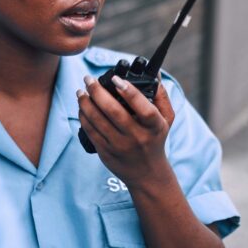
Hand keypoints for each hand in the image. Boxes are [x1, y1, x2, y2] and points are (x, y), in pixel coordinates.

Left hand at [77, 74, 175, 188]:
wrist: (147, 173)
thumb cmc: (155, 139)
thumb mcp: (166, 119)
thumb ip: (161, 96)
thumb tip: (156, 74)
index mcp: (154, 126)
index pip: (143, 108)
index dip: (128, 91)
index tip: (115, 79)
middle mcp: (137, 136)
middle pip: (113, 111)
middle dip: (97, 91)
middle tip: (88, 79)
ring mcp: (120, 145)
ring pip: (97, 120)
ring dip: (85, 103)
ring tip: (81, 91)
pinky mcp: (106, 152)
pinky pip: (90, 131)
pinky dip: (83, 116)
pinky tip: (81, 106)